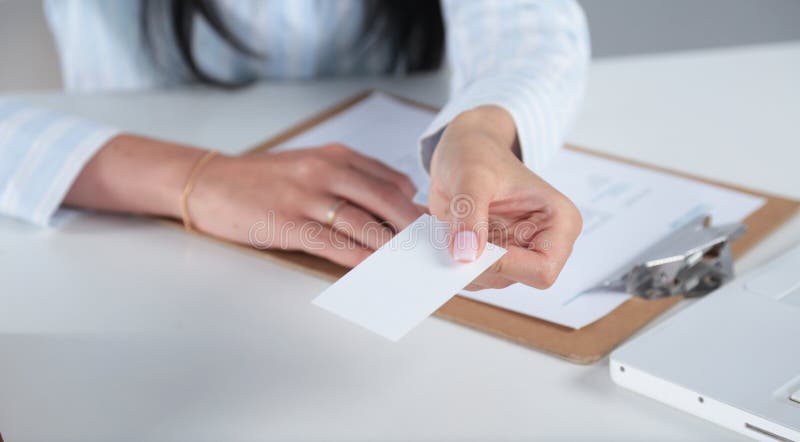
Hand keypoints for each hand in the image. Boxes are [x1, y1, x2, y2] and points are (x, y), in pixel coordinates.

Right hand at [189, 144, 422, 266]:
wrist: (209, 183)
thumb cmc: (263, 179)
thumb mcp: (309, 164)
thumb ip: (351, 177)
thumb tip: (398, 199)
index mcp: (335, 155)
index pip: (389, 180)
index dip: (416, 206)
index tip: (433, 227)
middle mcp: (324, 170)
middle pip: (385, 200)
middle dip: (413, 228)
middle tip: (433, 250)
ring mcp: (305, 196)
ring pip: (362, 224)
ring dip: (391, 248)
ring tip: (412, 266)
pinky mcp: (287, 222)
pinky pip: (332, 244)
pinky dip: (358, 259)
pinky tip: (374, 271)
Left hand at [428, 106, 581, 289]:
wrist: (465, 148)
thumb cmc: (478, 153)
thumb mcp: (472, 175)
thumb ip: (470, 214)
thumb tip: (466, 253)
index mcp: (559, 222)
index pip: (542, 270)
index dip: (504, 265)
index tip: (472, 246)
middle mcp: (543, 243)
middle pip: (511, 278)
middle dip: (476, 263)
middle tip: (451, 234)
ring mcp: (516, 253)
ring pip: (488, 281)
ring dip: (460, 262)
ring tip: (448, 227)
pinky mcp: (493, 257)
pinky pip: (471, 274)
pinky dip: (452, 260)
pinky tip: (446, 234)